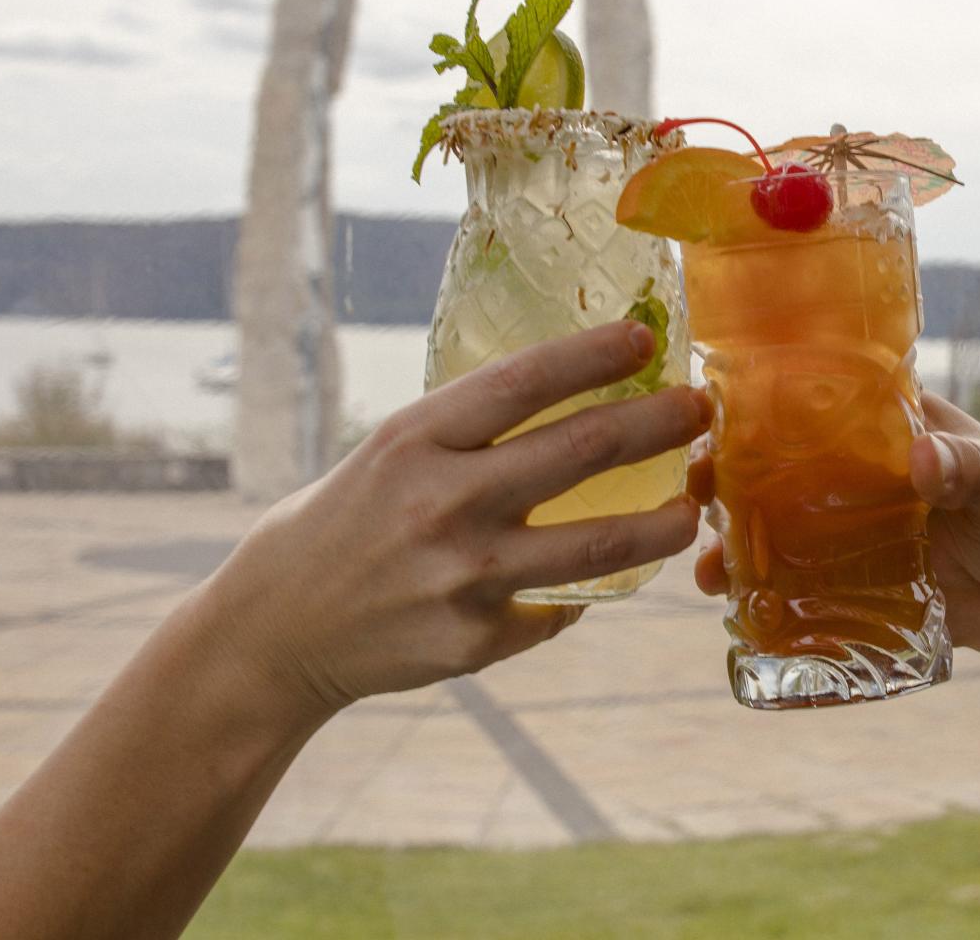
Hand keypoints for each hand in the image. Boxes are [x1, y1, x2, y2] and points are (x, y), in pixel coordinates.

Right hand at [204, 320, 709, 718]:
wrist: (280, 626)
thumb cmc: (349, 519)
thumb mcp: (393, 451)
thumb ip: (474, 432)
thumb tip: (580, 398)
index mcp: (417, 439)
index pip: (524, 382)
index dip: (594, 356)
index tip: (646, 339)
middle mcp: (443, 501)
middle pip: (581, 451)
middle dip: (657, 424)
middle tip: (700, 409)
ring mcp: (463, 576)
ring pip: (597, 544)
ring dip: (661, 524)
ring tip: (692, 508)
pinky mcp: (476, 639)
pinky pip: (558, 608)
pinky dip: (580, 592)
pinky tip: (595, 581)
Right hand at [692, 392, 979, 695]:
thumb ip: (971, 467)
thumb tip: (925, 459)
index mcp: (894, 428)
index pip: (817, 401)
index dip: (763, 404)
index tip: (714, 414)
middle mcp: (861, 474)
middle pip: (779, 465)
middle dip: (730, 476)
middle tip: (695, 491)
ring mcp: (855, 530)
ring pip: (780, 526)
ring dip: (739, 541)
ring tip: (708, 565)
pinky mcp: (860, 583)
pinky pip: (804, 585)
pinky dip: (770, 594)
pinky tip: (738, 606)